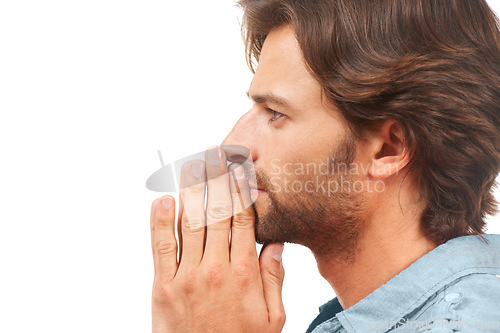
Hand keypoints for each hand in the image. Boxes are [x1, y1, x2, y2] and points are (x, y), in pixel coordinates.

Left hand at [150, 147, 285, 332]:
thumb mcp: (271, 317)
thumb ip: (274, 277)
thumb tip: (274, 243)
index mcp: (245, 272)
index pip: (244, 219)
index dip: (241, 190)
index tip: (239, 169)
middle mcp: (216, 268)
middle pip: (217, 213)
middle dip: (216, 180)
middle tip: (215, 154)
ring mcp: (187, 275)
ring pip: (190, 222)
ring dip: (190, 191)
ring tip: (192, 166)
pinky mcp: (163, 286)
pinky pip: (161, 246)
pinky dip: (160, 221)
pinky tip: (163, 200)